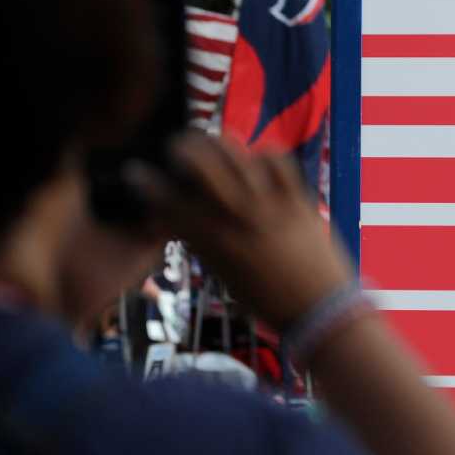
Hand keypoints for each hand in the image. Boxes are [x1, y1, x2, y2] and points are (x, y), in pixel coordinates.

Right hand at [134, 133, 354, 329]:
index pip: (169, 202)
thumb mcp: (221, 273)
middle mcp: (238, 217)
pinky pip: (279, 160)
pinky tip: (256, 159)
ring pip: (237, 154)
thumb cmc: (266, 299)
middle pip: (201, 164)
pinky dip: (263, 154)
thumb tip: (177, 216)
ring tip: (211, 145)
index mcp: (213, 241)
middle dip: (181, 148)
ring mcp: (271, 204)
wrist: (319, 309)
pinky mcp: (299, 198)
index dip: (146, 183)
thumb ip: (201, 241)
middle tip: (177, 149)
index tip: (136, 171)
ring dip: (217, 145)